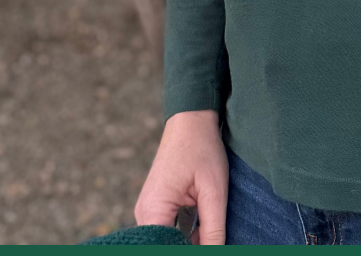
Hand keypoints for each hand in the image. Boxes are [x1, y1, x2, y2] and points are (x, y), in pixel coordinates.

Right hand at [135, 109, 227, 244]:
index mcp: (153, 211)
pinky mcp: (157, 206)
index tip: (209, 243)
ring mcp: (149, 210)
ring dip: (191, 241)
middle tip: (211, 232)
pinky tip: (204, 223)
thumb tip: (216, 255)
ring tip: (206, 216)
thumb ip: (213, 230)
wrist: (191, 119)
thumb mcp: (214, 191)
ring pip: (169, 241)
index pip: (164, 249)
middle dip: (192, 245)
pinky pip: (171, 230)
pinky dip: (189, 233)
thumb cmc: (202, 148)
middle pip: (165, 246)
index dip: (188, 252)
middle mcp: (145, 214)